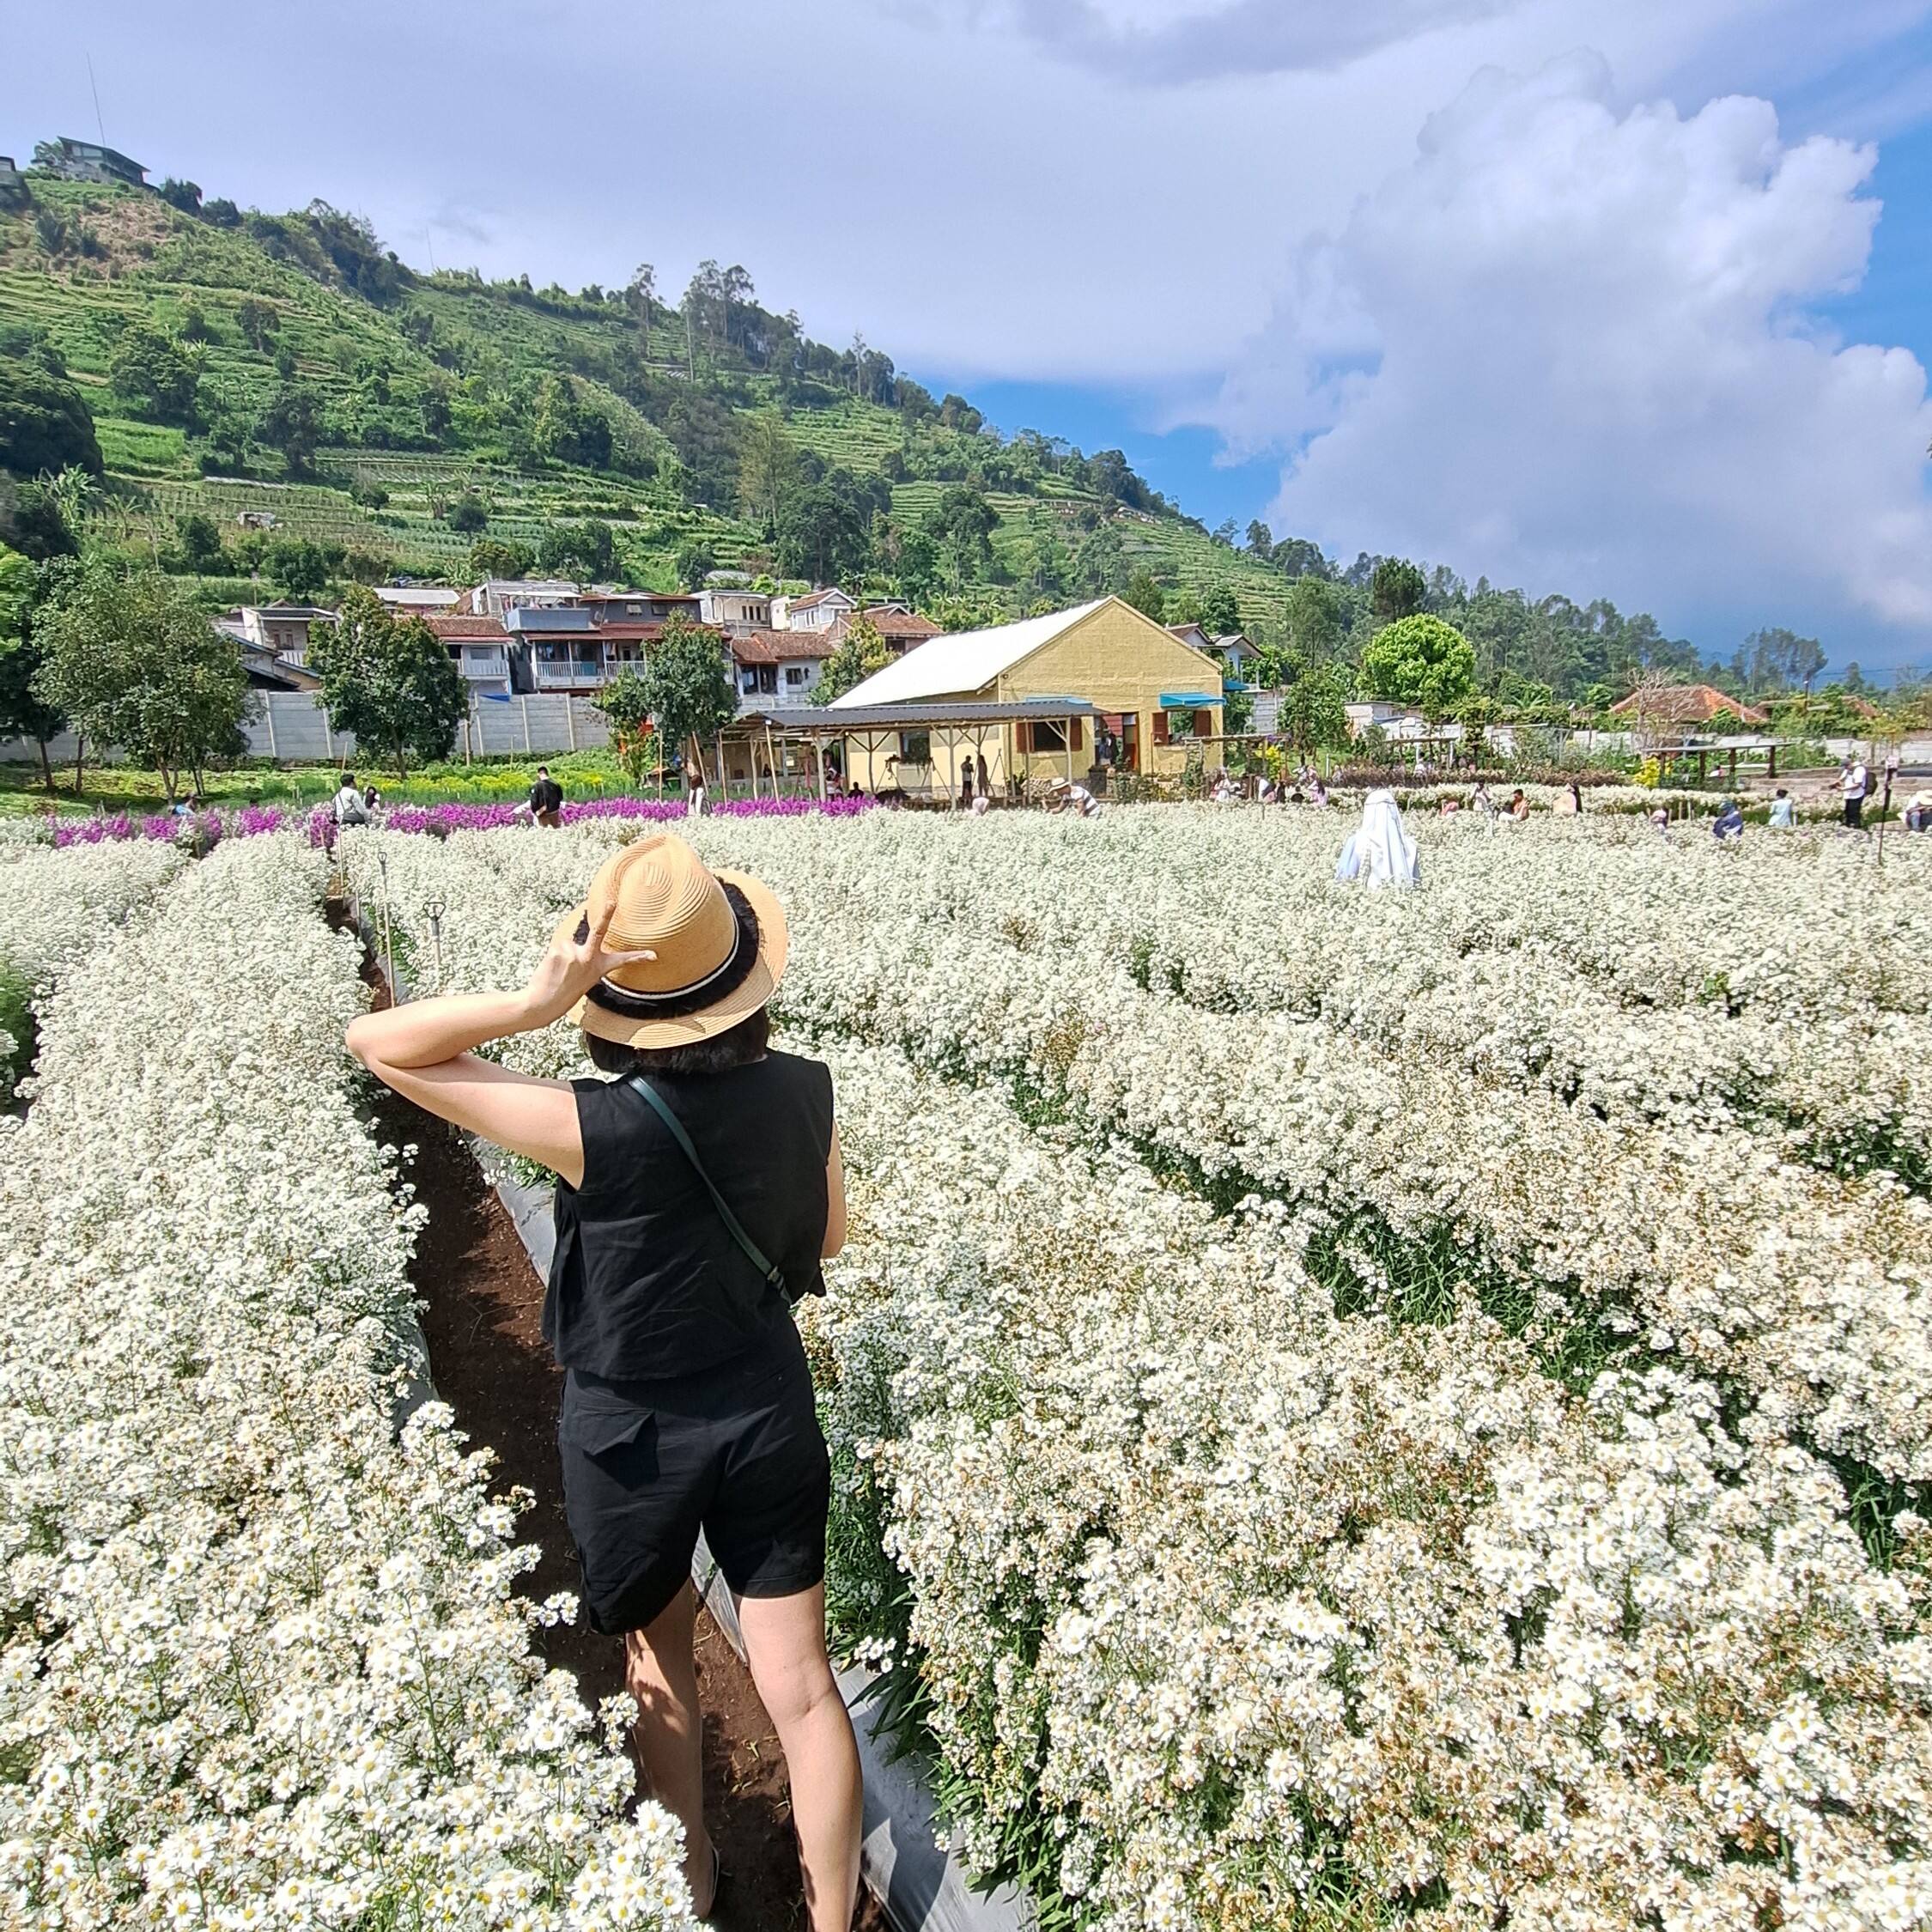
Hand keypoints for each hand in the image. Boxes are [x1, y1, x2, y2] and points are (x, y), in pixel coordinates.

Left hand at [522, 900, 655, 1025]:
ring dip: (562, 954)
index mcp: (598, 968)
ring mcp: (574, 954)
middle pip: (599, 931)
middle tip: (612, 901)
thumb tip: (576, 946)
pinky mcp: (558, 951)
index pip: (622, 960)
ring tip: (559, 971)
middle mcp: (589, 959)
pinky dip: (552, 956)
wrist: (544, 1003)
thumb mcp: (583, 978)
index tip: (653, 955)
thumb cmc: (564, 990)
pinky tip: (551, 969)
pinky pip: (556, 947)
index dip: (638, 957)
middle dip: (607, 915)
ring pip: (568, 944)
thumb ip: (585, 959)